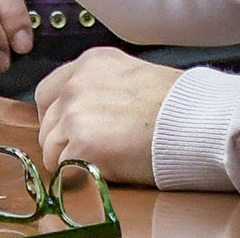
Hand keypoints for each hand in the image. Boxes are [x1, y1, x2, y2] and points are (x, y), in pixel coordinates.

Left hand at [35, 48, 182, 185]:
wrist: (193, 119)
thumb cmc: (176, 103)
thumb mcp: (131, 76)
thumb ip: (101, 88)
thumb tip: (86, 113)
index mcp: (90, 63)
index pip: (48, 92)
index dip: (56, 117)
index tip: (71, 131)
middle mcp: (76, 84)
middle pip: (46, 124)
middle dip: (63, 141)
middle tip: (92, 150)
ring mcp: (75, 114)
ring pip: (51, 150)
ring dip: (72, 160)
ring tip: (105, 158)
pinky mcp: (81, 145)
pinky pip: (65, 170)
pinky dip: (81, 176)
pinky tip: (108, 167)